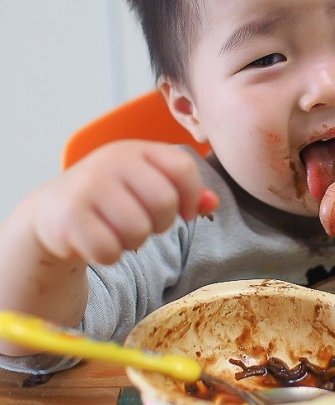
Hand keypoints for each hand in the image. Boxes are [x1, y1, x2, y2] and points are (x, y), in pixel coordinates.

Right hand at [30, 140, 217, 265]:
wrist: (52, 210)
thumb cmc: (110, 197)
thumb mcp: (145, 184)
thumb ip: (182, 191)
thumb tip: (211, 202)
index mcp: (136, 149)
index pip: (182, 167)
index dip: (191, 195)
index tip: (184, 212)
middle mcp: (111, 162)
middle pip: (164, 201)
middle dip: (161, 223)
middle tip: (144, 224)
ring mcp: (88, 188)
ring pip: (138, 230)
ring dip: (134, 242)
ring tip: (118, 231)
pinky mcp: (69, 217)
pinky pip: (109, 250)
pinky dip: (109, 255)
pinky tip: (98, 241)